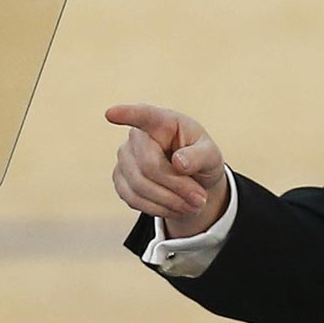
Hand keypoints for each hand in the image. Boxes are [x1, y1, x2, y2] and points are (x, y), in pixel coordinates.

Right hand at [107, 103, 230, 235]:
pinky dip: (158, 209)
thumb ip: (200, 156)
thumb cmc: (201, 158)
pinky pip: (133, 199)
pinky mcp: (120, 179)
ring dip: (170, 202)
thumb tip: (179, 163)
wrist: (192, 179)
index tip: (111, 113)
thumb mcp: (211, 155)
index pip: (143, 115)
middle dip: (177, 187)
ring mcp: (124, 158)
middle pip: (149, 166)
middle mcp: (137, 137)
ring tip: (193, 206)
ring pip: (140, 186)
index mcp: (162, 122)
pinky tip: (175, 208)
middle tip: (201, 199)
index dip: (127, 114)